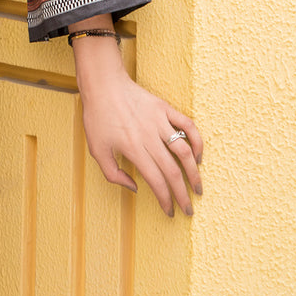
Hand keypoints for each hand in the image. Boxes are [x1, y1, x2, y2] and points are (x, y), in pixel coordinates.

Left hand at [73, 36, 202, 216]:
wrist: (103, 84)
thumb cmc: (97, 117)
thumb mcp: (97, 150)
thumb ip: (113, 174)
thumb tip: (135, 188)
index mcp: (133, 149)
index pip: (156, 181)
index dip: (165, 199)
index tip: (170, 211)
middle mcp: (149, 137)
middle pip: (173, 171)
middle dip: (183, 194)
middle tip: (189, 209)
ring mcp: (159, 122)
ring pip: (185, 151)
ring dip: (194, 173)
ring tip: (198, 187)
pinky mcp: (165, 108)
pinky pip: (187, 125)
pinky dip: (197, 141)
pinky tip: (198, 156)